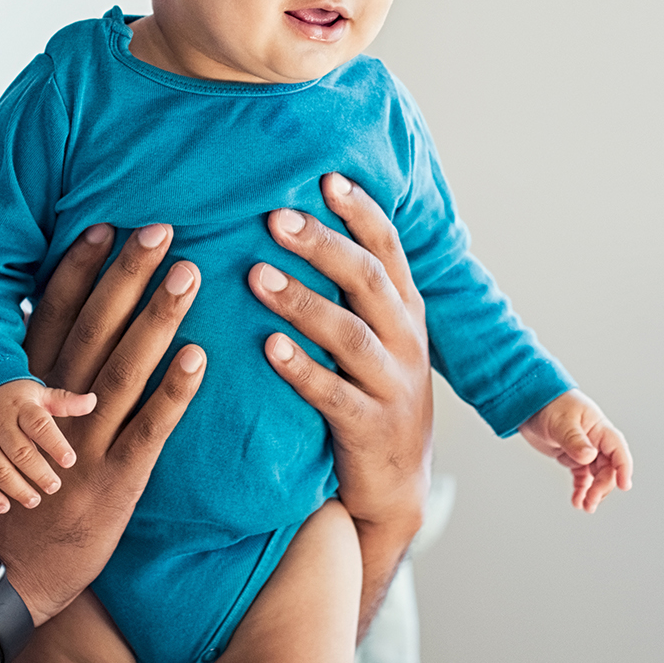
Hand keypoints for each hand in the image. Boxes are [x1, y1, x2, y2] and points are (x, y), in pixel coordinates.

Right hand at [0, 223, 205, 624]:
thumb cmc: (4, 503)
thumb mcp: (1, 437)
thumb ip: (27, 390)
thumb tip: (44, 340)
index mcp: (25, 395)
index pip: (52, 318)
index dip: (78, 271)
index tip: (102, 225)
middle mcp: (53, 412)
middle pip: (93, 329)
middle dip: (125, 276)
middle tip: (159, 228)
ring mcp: (84, 446)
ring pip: (124, 369)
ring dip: (156, 318)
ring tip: (187, 275)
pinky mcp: (115, 483)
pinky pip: (149, 430)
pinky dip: (172, 392)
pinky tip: (198, 356)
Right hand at [0, 379, 97, 514]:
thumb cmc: (14, 399)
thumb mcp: (38, 393)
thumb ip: (64, 402)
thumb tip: (93, 401)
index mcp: (21, 408)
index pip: (39, 425)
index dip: (55, 444)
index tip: (69, 461)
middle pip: (19, 451)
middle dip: (37, 472)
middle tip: (54, 487)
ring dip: (16, 488)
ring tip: (34, 500)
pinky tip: (4, 507)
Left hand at [248, 173, 431, 539]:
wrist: (397, 485)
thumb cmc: (372, 391)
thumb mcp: (378, 335)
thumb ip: (352, 288)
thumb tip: (301, 220)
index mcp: (406, 309)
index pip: (388, 248)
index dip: (360, 212)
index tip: (326, 177)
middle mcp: (406, 340)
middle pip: (367, 281)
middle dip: (322, 245)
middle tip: (274, 217)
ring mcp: (392, 385)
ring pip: (350, 334)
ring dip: (302, 302)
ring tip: (257, 276)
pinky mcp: (370, 428)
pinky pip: (333, 394)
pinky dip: (302, 369)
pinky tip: (270, 348)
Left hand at [519, 390, 632, 512]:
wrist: (529, 402)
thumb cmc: (549, 403)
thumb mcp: (562, 422)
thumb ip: (575, 440)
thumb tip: (589, 457)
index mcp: (598, 428)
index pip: (617, 449)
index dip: (623, 467)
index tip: (624, 485)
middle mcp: (595, 440)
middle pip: (607, 468)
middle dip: (602, 486)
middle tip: (591, 501)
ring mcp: (584, 450)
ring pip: (596, 475)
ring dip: (593, 492)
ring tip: (586, 506)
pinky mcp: (572, 457)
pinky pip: (582, 477)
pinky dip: (581, 489)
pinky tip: (577, 500)